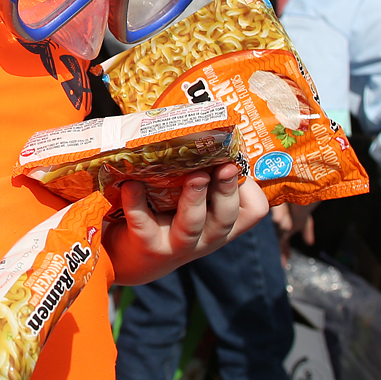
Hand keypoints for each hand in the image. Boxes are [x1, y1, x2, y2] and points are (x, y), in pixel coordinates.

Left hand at [106, 164, 268, 284]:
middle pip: (226, 218)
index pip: (253, 210)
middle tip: (225, 167)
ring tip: (195, 175)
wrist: (127, 259)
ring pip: (193, 225)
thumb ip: (201, 174)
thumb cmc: (164, 217)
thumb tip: (204, 120)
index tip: (237, 160)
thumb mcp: (190, 202)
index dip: (250, 187)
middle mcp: (205, 237)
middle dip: (227, 191)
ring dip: (195, 198)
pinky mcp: (147, 246)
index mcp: (220, 223)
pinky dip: (137, 201)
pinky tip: (132, 183)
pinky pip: (143, 223)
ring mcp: (177, 245)